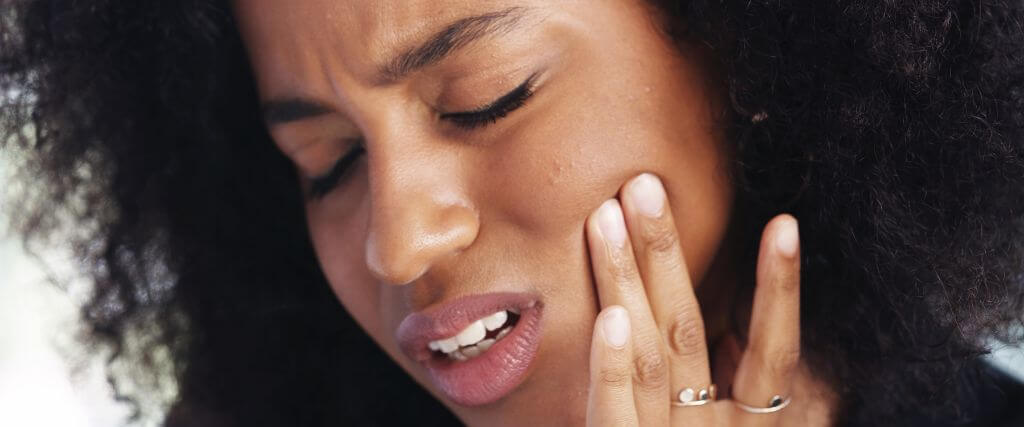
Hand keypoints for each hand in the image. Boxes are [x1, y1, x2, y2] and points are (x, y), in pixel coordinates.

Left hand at [584, 173, 800, 425]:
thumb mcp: (709, 421)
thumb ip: (715, 380)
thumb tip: (710, 310)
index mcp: (747, 426)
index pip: (775, 353)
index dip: (781, 290)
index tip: (784, 223)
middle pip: (690, 334)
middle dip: (667, 254)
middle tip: (643, 185)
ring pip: (650, 359)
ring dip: (626, 282)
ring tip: (607, 218)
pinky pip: (613, 415)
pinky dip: (612, 367)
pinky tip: (609, 318)